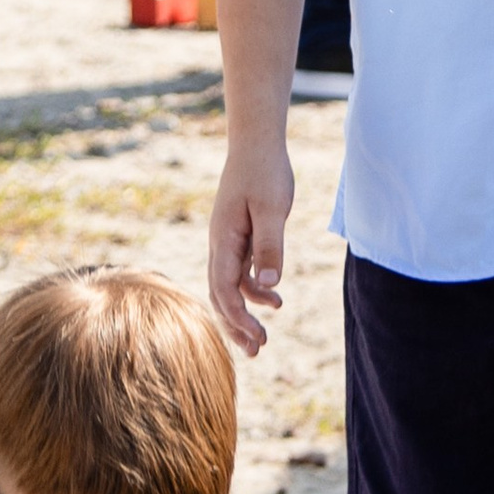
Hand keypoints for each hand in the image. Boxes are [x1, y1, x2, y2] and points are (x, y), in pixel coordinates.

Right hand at [208, 145, 294, 354]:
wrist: (256, 142)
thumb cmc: (264, 171)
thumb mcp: (273, 209)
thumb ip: (270, 247)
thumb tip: (270, 287)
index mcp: (223, 239)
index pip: (223, 288)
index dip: (236, 316)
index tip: (256, 336)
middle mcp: (220, 243)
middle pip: (220, 294)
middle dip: (235, 325)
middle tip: (256, 351)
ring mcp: (228, 240)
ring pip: (229, 287)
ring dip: (244, 313)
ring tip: (263, 337)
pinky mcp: (240, 236)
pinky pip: (241, 272)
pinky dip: (254, 290)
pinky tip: (274, 301)